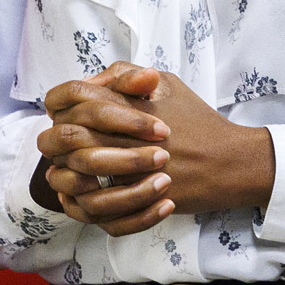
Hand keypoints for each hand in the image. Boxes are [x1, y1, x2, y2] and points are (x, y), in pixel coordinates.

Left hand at [35, 64, 275, 236]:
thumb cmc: (198, 120)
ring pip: (71, 175)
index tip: (64, 113)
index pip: (70, 96)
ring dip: (64, 174)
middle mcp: (121, 136)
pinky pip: (93, 208)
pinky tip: (83, 195)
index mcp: (125, 104)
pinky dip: (82, 203)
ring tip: (67, 171)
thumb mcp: (166, 84)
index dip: (60, 105)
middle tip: (60, 145)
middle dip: (56, 140)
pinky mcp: (135, 199)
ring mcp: (126, 171)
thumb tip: (90, 81)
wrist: (229, 161)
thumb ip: (126, 76)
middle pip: (63, 136)